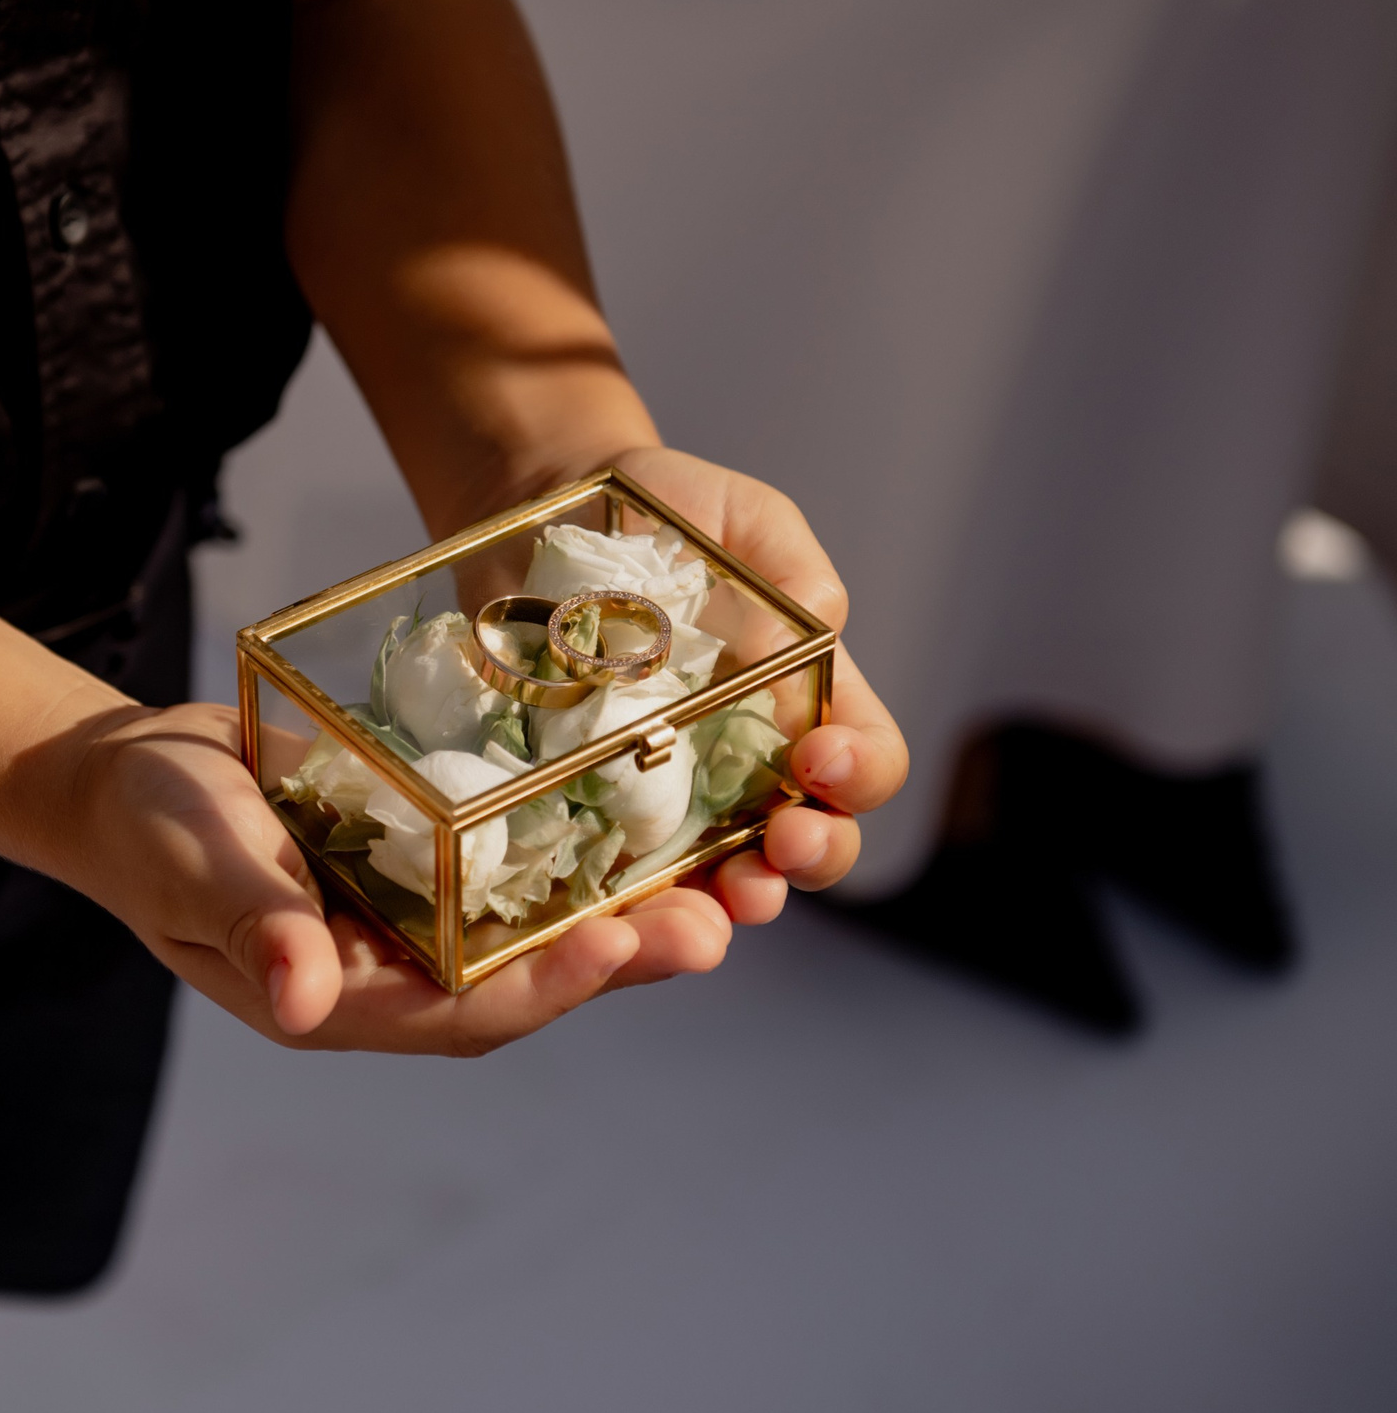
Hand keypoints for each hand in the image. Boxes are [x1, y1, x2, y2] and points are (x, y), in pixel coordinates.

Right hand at [59, 449, 905, 1054]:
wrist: (126, 778)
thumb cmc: (149, 824)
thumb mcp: (197, 860)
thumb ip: (256, 921)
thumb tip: (305, 998)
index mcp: (345, 998)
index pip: (466, 1009)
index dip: (546, 987)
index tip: (618, 946)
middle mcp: (400, 974)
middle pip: (531, 979)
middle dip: (624, 955)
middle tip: (717, 921)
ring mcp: (421, 921)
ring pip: (544, 927)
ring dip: (629, 908)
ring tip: (725, 880)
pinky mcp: (436, 862)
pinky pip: (527, 866)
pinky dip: (590, 849)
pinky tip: (659, 815)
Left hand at [602, 445, 906, 938]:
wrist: (547, 504)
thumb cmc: (664, 507)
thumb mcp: (742, 516)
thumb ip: (793, 570)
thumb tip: (810, 642)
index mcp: (805, 698)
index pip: (864, 760)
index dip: (860, 772)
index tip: (820, 757)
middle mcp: (750, 764)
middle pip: (811, 842)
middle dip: (811, 858)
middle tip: (783, 845)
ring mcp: (671, 797)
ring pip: (721, 880)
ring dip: (730, 902)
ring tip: (720, 902)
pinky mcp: (591, 810)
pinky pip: (616, 875)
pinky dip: (627, 903)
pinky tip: (621, 908)